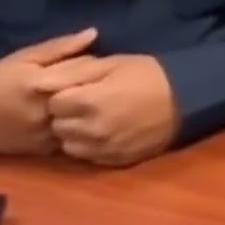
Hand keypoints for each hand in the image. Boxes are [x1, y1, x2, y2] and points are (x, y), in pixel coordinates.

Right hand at [0, 28, 98, 155]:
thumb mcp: (24, 58)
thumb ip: (60, 47)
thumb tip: (93, 33)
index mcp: (41, 83)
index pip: (88, 69)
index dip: (96, 63)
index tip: (95, 62)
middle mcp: (47, 111)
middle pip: (90, 95)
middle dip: (97, 86)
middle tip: (96, 81)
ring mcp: (47, 133)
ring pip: (84, 118)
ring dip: (89, 108)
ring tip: (88, 99)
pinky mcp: (46, 150)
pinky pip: (74, 135)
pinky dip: (78, 125)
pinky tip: (75, 117)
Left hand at [31, 54, 179, 167]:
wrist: (185, 99)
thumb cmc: (146, 74)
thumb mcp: (111, 64)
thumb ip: (73, 72)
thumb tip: (38, 82)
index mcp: (87, 101)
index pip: (53, 103)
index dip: (63, 94)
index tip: (78, 88)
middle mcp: (91, 130)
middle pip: (58, 126)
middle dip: (66, 114)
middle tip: (86, 102)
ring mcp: (103, 148)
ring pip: (69, 146)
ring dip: (75, 133)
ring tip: (93, 118)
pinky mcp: (115, 160)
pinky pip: (87, 157)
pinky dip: (90, 145)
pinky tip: (106, 131)